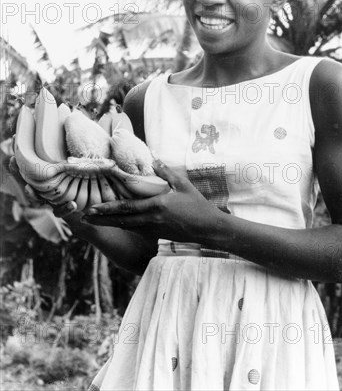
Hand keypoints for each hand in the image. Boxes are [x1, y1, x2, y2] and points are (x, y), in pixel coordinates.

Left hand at [82, 161, 222, 242]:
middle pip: (121, 220)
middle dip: (101, 219)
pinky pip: (135, 230)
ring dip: (108, 223)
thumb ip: (166, 172)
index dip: (108, 207)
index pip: (127, 207)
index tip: (92, 207)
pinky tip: (114, 223)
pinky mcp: (156, 234)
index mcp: (157, 206)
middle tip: (84, 217)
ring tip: (92, 221)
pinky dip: (122, 226)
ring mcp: (152, 229)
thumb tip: (153, 158)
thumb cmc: (197, 205)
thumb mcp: (183, 185)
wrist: (207, 229)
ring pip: (125, 227)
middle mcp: (151, 219)